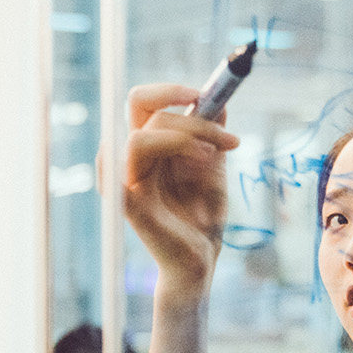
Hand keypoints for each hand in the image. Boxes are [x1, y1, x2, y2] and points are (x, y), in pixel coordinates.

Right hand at [122, 83, 239, 295]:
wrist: (201, 260)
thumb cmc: (202, 218)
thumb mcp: (212, 167)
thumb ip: (210, 134)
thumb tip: (218, 100)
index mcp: (148, 149)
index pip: (143, 103)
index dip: (169, 91)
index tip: (204, 94)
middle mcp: (131, 160)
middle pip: (144, 110)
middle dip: (192, 117)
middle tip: (229, 140)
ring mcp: (126, 180)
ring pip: (141, 135)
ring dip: (185, 135)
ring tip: (214, 155)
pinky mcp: (127, 202)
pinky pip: (123, 164)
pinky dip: (171, 150)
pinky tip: (204, 161)